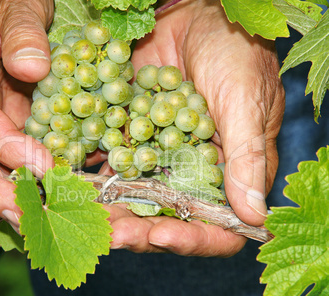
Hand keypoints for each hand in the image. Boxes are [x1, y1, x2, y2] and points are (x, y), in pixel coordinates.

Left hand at [107, 0, 284, 255]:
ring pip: (134, 197)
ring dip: (110, 210)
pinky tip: (73, 182)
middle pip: (167, 218)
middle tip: (112, 235)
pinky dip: (94, 174)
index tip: (163, 237)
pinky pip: (112, 162)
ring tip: (87, 217)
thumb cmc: (236, 54)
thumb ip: (247, 158)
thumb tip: (255, 218)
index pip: (218, 227)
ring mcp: (158, 157)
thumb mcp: (245, 103)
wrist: (197, 14)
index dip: (193, 239)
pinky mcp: (132, 135)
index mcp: (228, 174)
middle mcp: (191, 174)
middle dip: (140, 231)